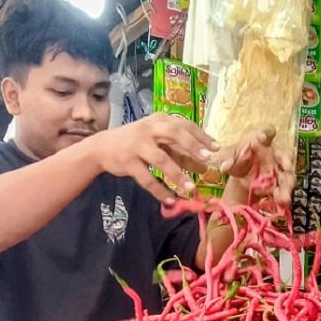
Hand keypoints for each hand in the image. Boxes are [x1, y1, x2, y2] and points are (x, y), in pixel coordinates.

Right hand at [91, 114, 218, 204]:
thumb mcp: (158, 141)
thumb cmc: (137, 142)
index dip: (201, 136)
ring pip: (161, 160)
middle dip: (192, 146)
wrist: (103, 147)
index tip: (217, 148)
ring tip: (190, 188)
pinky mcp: (128, 162)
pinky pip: (146, 179)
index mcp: (159, 121)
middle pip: (174, 134)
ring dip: (177, 175)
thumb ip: (180, 151)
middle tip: (207, 160)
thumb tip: (205, 166)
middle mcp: (149, 129)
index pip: (184, 125)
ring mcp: (137, 145)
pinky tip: (170, 200)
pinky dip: (159, 191)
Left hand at [217, 128, 295, 207]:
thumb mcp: (228, 156)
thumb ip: (225, 159)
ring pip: (287, 174)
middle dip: (287, 160)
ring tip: (284, 196)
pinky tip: (280, 203)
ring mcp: (278, 168)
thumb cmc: (238, 157)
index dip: (267, 133)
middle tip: (287, 167)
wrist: (241, 174)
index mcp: (262, 141)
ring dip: (287, 185)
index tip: (263, 137)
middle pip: (285, 154)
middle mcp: (274, 153)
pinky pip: (282, 189)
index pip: (268, 131)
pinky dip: (282, 196)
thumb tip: (223, 167)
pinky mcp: (278, 182)